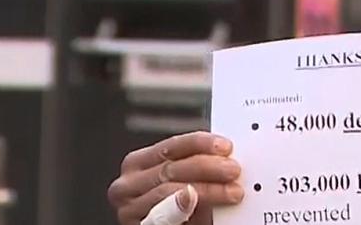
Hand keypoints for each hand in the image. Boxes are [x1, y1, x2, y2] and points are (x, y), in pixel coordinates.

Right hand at [108, 131, 243, 224]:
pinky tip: (191, 201)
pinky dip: (179, 207)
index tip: (225, 146)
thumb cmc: (176, 210)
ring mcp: (129, 208)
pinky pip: (160, 216)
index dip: (200, 144)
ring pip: (168, 191)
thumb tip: (226, 157)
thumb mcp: (183, 182)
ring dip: (205, 190)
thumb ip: (197, 170)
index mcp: (139, 163)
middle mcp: (128, 184)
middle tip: (233, 170)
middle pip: (171, 168)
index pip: (171, 146)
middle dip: (207, 167)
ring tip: (229, 191)